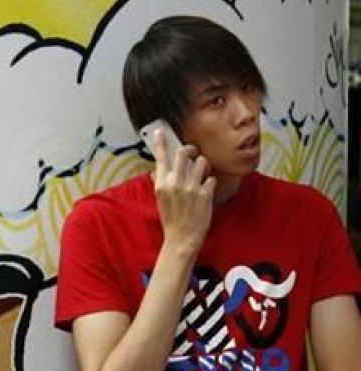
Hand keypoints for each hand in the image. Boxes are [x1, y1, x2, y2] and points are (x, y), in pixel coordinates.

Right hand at [152, 129, 215, 254]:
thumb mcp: (161, 200)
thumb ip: (162, 182)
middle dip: (190, 150)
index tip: (160, 132)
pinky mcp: (205, 194)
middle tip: (192, 154)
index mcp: (162, 184)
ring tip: (201, 175)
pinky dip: (209, 183)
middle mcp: (175, 183)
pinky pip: (211, 178)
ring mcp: (191, 188)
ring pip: (202, 162)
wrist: (182, 238)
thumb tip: (161, 168)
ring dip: (203, 166)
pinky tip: (205, 191)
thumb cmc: (171, 219)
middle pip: (184, 152)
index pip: (161, 157)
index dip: (160, 142)